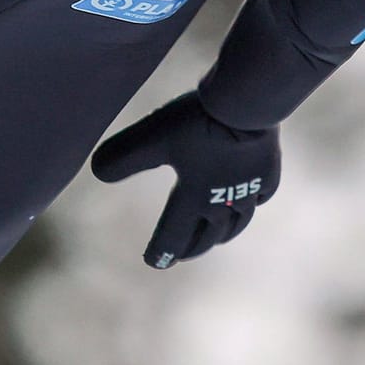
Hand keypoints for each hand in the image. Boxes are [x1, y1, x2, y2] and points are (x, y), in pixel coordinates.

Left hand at [91, 92, 281, 268]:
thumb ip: (122, 158)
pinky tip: (253, 200)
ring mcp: (250, 189)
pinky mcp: (269, 171)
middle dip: (192, 248)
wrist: (247, 103)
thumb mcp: (151, 137)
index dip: (162, 251)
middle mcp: (223, 202)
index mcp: (193, 198)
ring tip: (218, 237)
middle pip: (207, 236)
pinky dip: (254, 203)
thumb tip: (95, 172)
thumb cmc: (197, 123)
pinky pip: (262, 195)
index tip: (154, 262)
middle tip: (182, 254)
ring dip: (224, 234)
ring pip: (237, 222)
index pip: (173, 236)